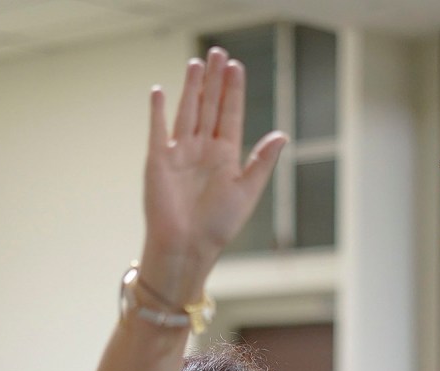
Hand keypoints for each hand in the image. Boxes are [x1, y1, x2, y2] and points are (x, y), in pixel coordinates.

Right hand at [138, 46, 287, 305]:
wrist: (187, 248)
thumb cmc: (218, 226)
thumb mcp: (247, 192)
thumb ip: (262, 162)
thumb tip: (282, 135)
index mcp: (225, 156)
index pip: (230, 115)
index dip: (233, 91)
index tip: (237, 66)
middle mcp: (202, 150)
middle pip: (209, 106)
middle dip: (213, 80)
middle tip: (218, 52)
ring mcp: (179, 153)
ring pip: (187, 112)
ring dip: (191, 88)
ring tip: (197, 63)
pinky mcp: (158, 161)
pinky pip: (158, 130)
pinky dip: (158, 111)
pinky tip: (160, 91)